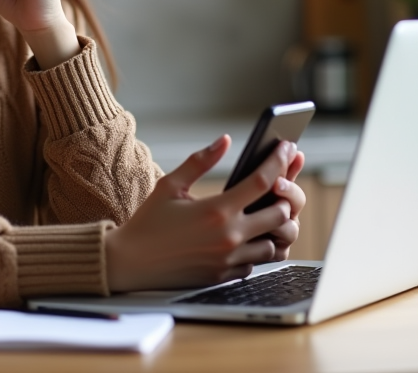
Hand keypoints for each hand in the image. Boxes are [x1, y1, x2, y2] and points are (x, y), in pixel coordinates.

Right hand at [104, 135, 305, 292]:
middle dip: (283, 199)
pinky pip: (255, 264)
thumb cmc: (148, 222)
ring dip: (273, 229)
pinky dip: (256, 250)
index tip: (288, 149)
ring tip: (265, 215)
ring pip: (273, 245)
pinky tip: (246, 238)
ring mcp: (229, 260)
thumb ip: (200, 161)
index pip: (262, 181)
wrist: (130, 263)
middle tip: (279, 188)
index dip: (279, 162)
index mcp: (217, 210)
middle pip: (279, 214)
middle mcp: (228, 236)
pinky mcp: (224, 277)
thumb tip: (224, 141)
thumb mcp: (170, 185)